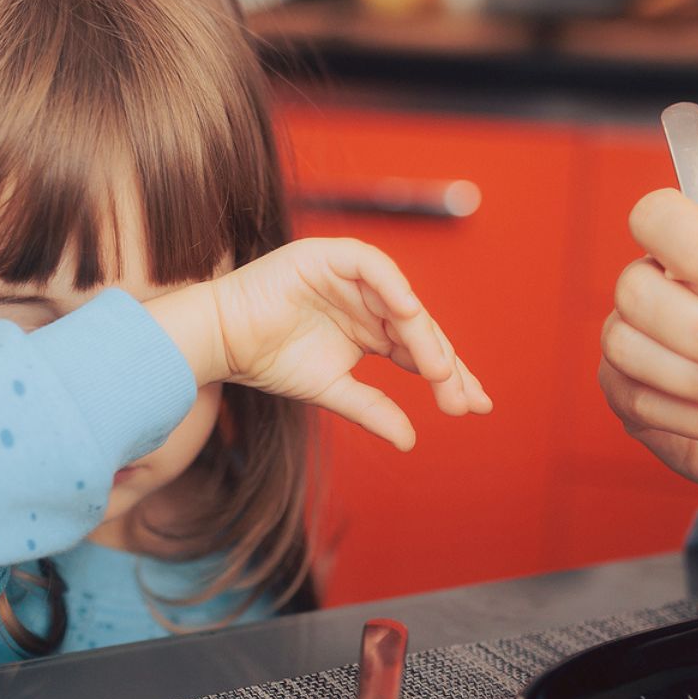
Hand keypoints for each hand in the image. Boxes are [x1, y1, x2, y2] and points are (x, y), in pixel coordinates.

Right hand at [150, 238, 490, 450]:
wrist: (223, 338)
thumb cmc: (268, 360)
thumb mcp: (331, 390)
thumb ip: (372, 409)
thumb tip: (411, 441)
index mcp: (372, 330)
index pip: (420, 350)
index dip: (449, 375)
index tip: (474, 406)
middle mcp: (369, 301)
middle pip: (420, 329)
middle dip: (444, 364)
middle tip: (463, 398)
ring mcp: (353, 276)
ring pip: (402, 302)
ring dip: (422, 336)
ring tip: (439, 371)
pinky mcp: (331, 256)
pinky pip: (373, 267)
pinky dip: (392, 287)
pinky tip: (410, 316)